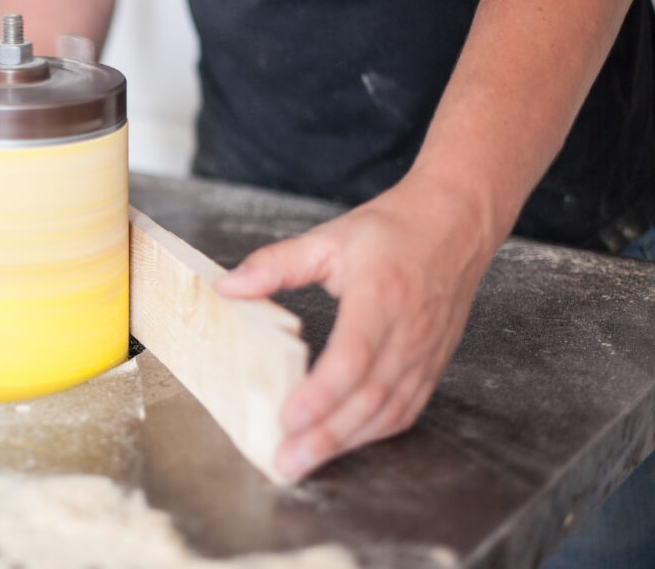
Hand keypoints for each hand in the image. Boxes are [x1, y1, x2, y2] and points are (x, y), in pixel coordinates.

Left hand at [214, 178, 500, 481]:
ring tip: (304, 461)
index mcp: (382, 296)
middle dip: (325, 436)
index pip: (354, 356)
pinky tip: (343, 444)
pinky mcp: (432, 365)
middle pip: (368, 397)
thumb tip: (229, 287)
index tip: (288, 416)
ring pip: (387, 411)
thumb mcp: (328, 238)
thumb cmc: (392, 231)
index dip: (322, 393)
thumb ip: (276, 264)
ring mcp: (425, 353)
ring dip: (345, 443)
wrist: (455, 223)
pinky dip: (372, 433)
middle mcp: (409, 332)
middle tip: (286, 461)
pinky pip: (405, 409)